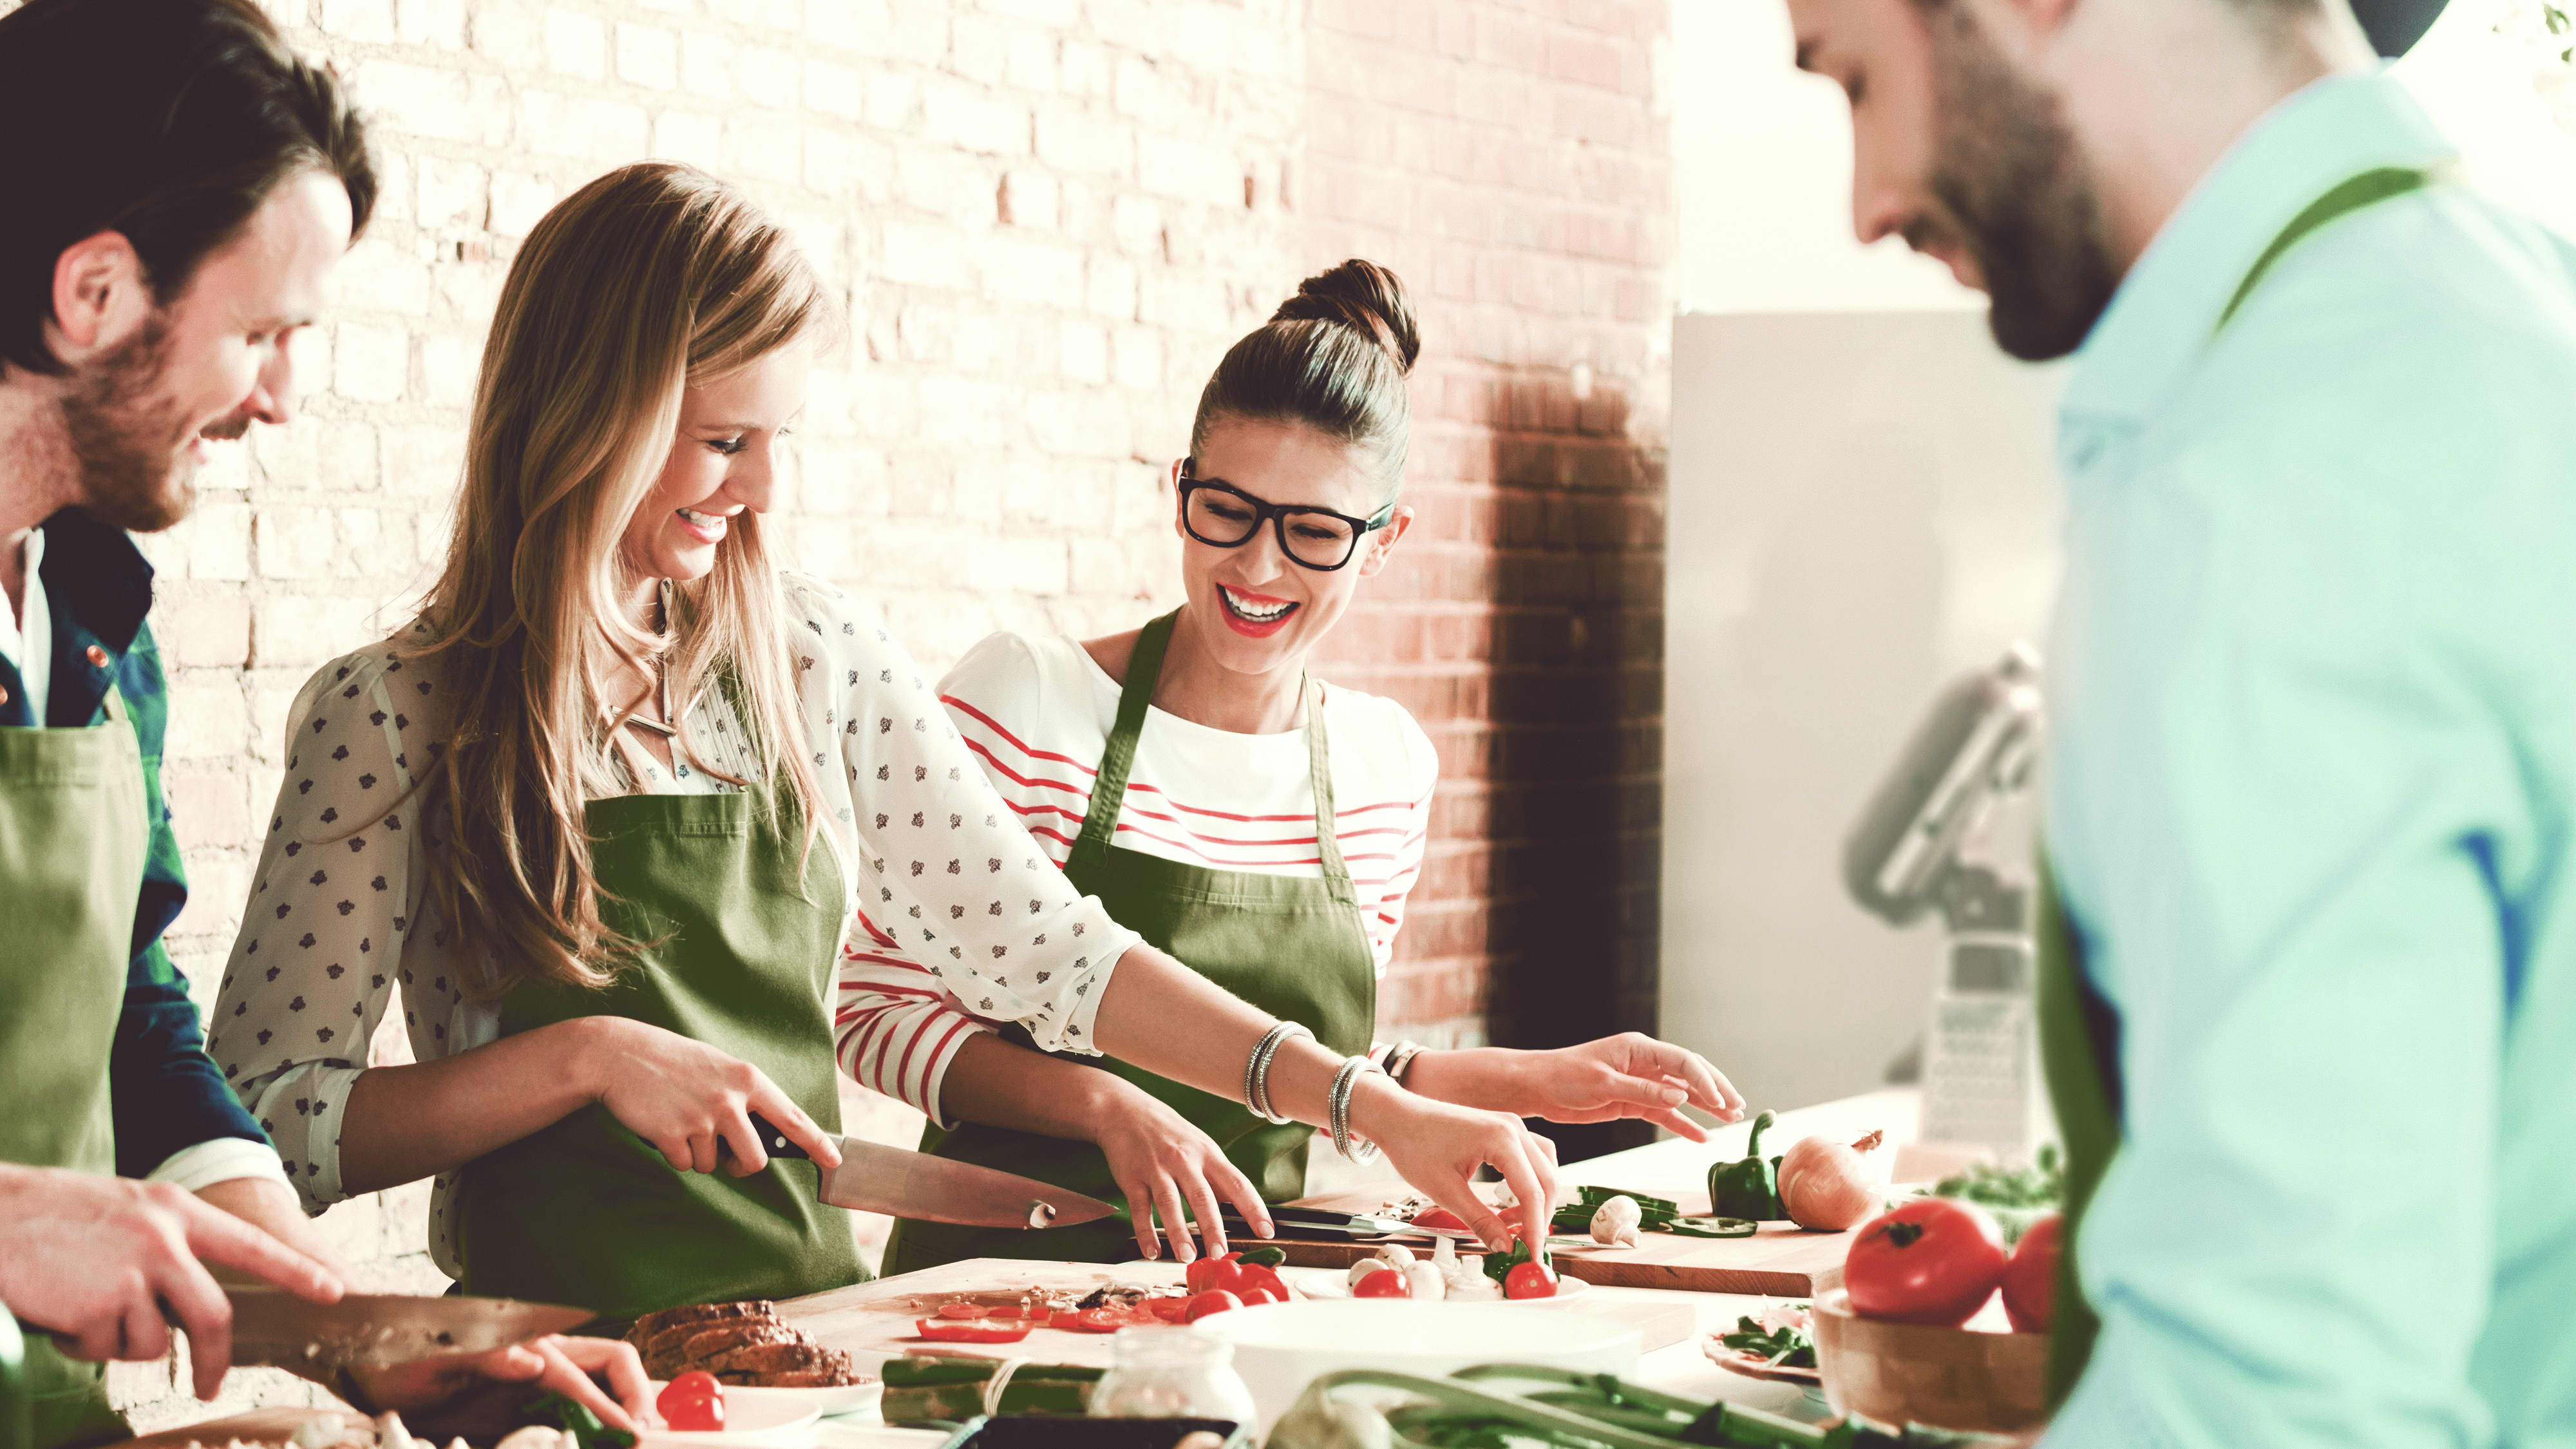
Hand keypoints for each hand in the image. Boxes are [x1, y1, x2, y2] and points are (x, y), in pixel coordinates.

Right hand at [0, 1164, 342, 1400]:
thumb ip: (162, 1248)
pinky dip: (80, 1345)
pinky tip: (57, 1312)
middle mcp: (163, 1239)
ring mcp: (132, 1273)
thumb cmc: (50, 1216)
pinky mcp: (97, 1306)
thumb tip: (183, 1303)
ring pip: (152, 1342)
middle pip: (214, 1315)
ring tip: (81, 1308)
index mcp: (173, 1209)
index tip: (331, 1289)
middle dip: (216, 1360)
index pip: (250, 1243)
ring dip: (118, 1342)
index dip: (294, 1269)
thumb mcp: (122, 1213)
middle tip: (211, 1387)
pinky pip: (102, 1350)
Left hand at [343, 1335, 651, 1439]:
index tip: (631, 1433)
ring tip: (631, 1438)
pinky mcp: (525, 1398)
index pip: (583, 1375)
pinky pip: (576, 1404)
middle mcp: (540, 1356)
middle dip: (634, 1395)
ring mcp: (536, 1376)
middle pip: (611, 1364)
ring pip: (602, 1382)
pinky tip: (599, 1440)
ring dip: (623, 1406)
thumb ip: (485, 1354)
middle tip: (641, 1435)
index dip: (610, 1406)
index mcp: (524, 1345)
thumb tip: (533, 1360)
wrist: (370, 1363)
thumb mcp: (433, 1357)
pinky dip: (598, 1419)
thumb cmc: (397, 1357)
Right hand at [582, 1018, 840, 1175]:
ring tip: (681, 1120)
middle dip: (740, 1166)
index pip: (793, 1118)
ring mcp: (701, 1118)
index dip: (817, 1143)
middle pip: (755, 1159)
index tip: (835, 1160)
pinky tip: (663, 1126)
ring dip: (698, 1154)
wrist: (619, 1053)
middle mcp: (730, 1100)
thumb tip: (761, 1132)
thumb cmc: (673, 1061)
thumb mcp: (719, 1067)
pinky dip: (673, 1154)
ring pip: (712, 1165)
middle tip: (725, 1154)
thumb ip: (743, 1095)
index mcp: (748, 1080)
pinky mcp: (672, 1134)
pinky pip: (683, 1164)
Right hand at [1085, 1078, 1272, 1261]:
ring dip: (1179, 1232)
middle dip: (1213, 1227)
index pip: (1237, 1183)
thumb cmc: (1169, 1131)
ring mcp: (1157, 1168)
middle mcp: (1184, 1160)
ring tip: (1187, 1257)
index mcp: (1207, 1154)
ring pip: (1170, 1203)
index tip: (1267, 1231)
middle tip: (1220, 1253)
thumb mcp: (1200, 1145)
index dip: (1254, 1208)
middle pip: (1202, 1196)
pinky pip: (1140, 1208)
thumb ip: (1216, 1175)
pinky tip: (1153, 1251)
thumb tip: (1237, 1204)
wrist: (1124, 1110)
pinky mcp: (1132, 1177)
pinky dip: (1146, 1232)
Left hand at [1347, 1081, 1563, 1252]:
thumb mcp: (1445, 1191)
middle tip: (1525, 1246)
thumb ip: (1480, 1220)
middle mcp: (1513, 1128)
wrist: (1396, 1116)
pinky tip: (1510, 1201)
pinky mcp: (1504, 1128)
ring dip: (1537, 1199)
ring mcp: (1511, 1125)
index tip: (1532, 1255)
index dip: (1535, 1229)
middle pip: (1547, 1180)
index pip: (1533, 1192)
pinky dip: (1529, 1182)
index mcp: (1502, 1139)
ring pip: (1545, 1168)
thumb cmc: (1414, 1145)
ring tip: (1514, 1225)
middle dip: (1539, 1217)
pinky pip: (1532, 1157)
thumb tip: (1505, 1247)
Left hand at [1494, 1034, 1743, 1139]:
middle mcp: (1644, 1063)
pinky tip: (1702, 1136)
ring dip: (1705, 1108)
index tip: (1720, 1101)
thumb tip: (1681, 1097)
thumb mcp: (1603, 1084)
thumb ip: (1643, 1091)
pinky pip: (1664, 1114)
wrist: (1537, 1088)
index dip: (1705, 1081)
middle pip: (1689, 1075)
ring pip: (1681, 1096)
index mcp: (1639, 1049)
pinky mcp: (1632, 1102)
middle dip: (1715, 1091)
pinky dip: (1683, 1125)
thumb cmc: (1564, 1077)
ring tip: (1731, 1121)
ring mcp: (1640, 1083)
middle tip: (1739, 1108)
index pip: (1683, 1062)